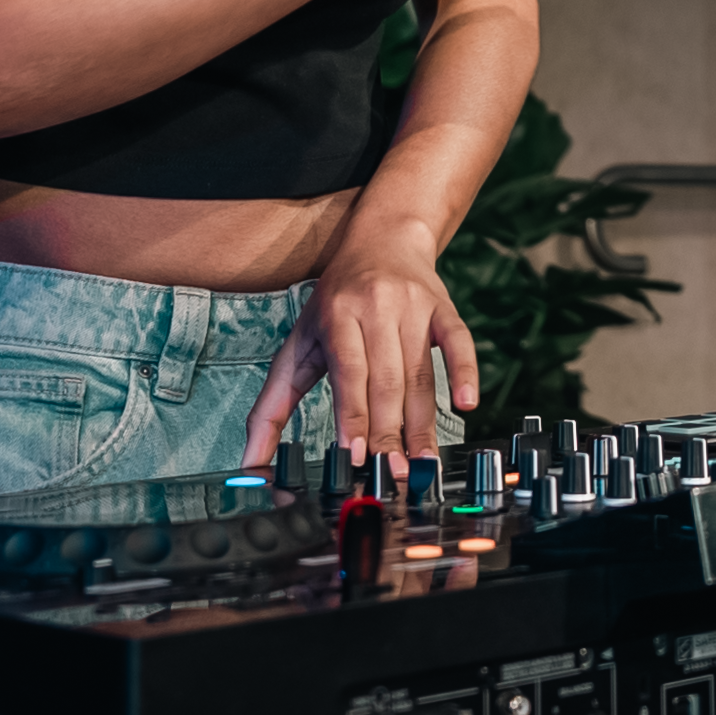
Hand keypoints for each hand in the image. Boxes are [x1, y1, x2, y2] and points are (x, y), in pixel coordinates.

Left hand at [240, 228, 478, 464]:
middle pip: (386, 379)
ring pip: (420, 373)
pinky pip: (459, 342)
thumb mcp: (298, 344)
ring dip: (423, 422)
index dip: (353, 414)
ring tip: (421, 462)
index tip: (356, 454)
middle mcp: (377, 307)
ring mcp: (415, 306)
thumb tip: (249, 462)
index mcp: (337, 315)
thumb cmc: (336, 302)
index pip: (349, 371)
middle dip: (389, 431)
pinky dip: (464, 373)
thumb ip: (272, 406)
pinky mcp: (444, 308)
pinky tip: (466, 405)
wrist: (384, 239)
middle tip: (391, 475)